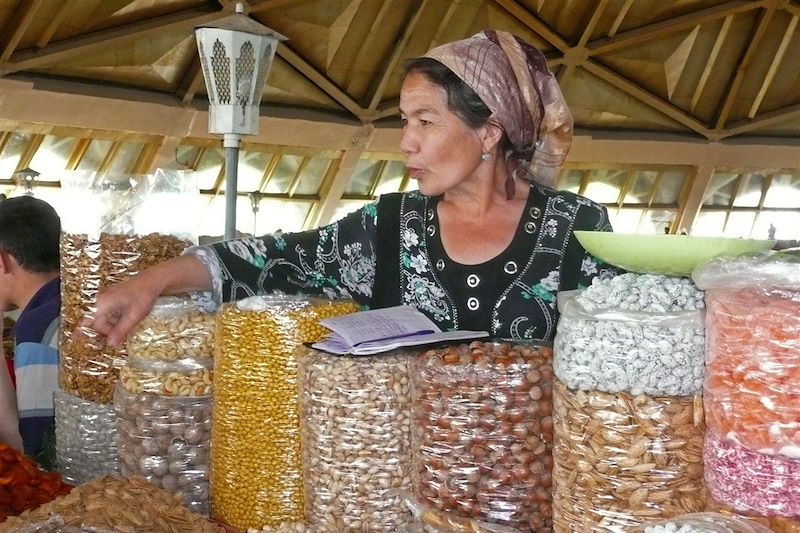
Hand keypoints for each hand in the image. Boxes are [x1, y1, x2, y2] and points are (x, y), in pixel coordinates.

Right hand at [81, 254, 211, 347]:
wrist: (152, 280)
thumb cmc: (143, 297)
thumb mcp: (134, 316)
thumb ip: (121, 331)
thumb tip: (110, 345)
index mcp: (102, 304)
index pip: (88, 322)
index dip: (80, 332)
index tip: (74, 341)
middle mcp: (100, 301)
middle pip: (97, 323)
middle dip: (107, 332)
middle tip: (121, 340)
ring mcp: (106, 299)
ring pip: (104, 319)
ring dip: (113, 327)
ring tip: (127, 328)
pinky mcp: (112, 299)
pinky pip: (109, 314)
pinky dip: (116, 321)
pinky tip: (127, 322)